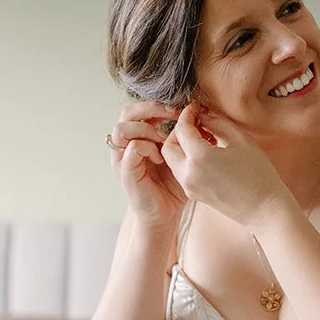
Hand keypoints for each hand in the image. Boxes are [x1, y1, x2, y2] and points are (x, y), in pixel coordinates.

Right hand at [108, 100, 186, 233]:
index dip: (158, 104)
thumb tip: (197, 114)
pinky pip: (131, 148)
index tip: (181, 109)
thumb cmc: (173, 186)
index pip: (138, 108)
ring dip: (147, 129)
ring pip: (122, 128)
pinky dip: (147, 147)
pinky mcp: (125, 172)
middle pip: (127, 112)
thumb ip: (183, 136)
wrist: (166, 215)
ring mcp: (122, 158)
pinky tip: (161, 158)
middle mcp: (125, 145)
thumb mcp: (180, 155)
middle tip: (173, 114)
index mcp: (137, 138)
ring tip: (164, 140)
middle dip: (151, 109)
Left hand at [160, 103, 292, 229]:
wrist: (264, 209)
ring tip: (205, 138)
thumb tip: (203, 115)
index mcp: (199, 157)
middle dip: (179, 131)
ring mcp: (189, 186)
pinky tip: (207, 154)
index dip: (187, 113)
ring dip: (181, 146)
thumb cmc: (258, 174)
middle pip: (168, 145)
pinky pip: (181, 171)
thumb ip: (217, 123)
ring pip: (171, 160)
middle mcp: (188, 173)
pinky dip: (186, 159)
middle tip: (197, 123)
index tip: (196, 107)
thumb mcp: (241, 140)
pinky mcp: (193, 194)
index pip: (182, 128)